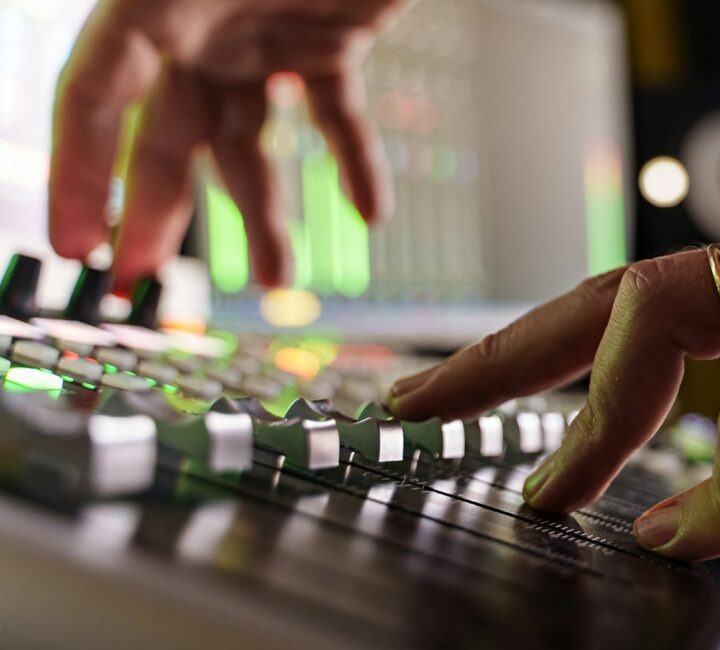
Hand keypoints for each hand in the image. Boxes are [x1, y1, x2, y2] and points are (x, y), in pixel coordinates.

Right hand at [49, 0, 403, 288]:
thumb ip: (161, 9)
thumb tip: (117, 75)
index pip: (96, 89)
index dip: (79, 167)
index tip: (76, 241)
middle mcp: (203, 19)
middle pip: (167, 130)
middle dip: (157, 207)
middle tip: (142, 278)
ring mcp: (264, 33)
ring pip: (252, 138)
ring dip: (264, 209)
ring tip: (282, 277)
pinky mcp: (329, 42)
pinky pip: (333, 115)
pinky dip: (352, 161)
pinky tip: (368, 211)